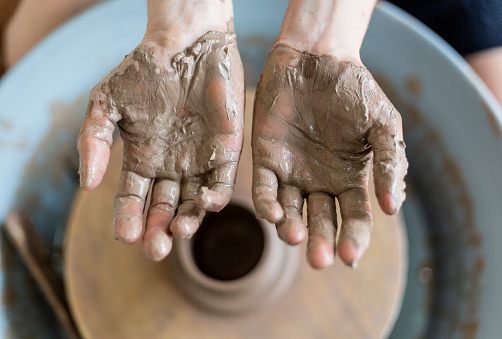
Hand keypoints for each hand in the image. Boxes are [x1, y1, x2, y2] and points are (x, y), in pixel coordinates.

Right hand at [77, 31, 243, 260]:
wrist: (185, 46)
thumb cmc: (144, 72)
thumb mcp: (106, 104)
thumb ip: (94, 142)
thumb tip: (86, 184)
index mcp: (143, 160)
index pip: (133, 200)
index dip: (128, 219)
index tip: (125, 237)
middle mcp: (171, 167)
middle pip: (164, 210)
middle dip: (159, 231)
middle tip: (156, 249)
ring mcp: (199, 162)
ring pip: (194, 203)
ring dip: (188, 221)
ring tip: (180, 231)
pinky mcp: (225, 152)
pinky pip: (221, 183)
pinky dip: (215, 198)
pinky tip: (206, 204)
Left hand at [252, 44, 406, 268]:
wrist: (317, 58)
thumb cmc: (355, 89)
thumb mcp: (383, 123)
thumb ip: (390, 163)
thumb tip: (393, 207)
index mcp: (350, 178)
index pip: (354, 218)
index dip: (354, 238)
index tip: (349, 257)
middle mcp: (320, 182)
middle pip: (321, 221)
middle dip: (320, 242)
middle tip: (319, 259)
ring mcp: (292, 172)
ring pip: (290, 211)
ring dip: (290, 228)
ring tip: (293, 237)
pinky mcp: (266, 158)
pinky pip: (264, 187)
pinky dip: (267, 203)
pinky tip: (273, 214)